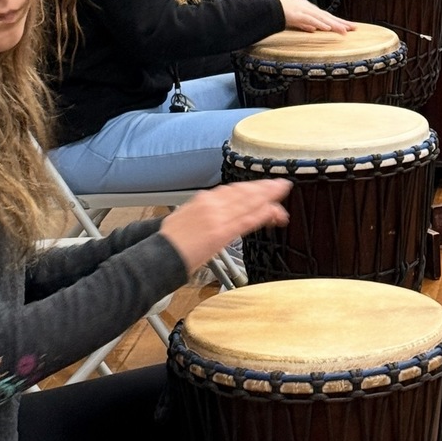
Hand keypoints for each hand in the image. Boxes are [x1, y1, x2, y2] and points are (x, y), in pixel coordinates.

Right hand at [160, 179, 292, 274]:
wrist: (159, 256)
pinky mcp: (221, 233)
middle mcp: (212, 204)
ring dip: (268, 196)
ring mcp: (218, 217)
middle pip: (244, 192)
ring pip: (249, 202)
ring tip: (282, 193)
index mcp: (203, 200)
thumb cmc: (170, 243)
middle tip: (282, 185)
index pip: (233, 189)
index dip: (252, 188)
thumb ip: (204, 212)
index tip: (264, 187)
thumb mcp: (186, 218)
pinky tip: (273, 211)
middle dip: (265, 188)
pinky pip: (247, 220)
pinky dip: (262, 213)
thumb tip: (217, 212)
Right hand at [265, 0, 354, 33]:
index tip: (348, 27)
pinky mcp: (296, 15)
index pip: (326, 16)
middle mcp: (308, 9)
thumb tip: (313, 30)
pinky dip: (318, 23)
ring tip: (345, 30)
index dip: (338, 22)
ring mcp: (303, 11)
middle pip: (327, 17)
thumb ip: (303, 24)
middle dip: (341, 23)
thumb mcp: (294, 18)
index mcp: (308, 9)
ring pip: (321, 19)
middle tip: (354, 28)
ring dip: (333, 25)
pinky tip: (326, 28)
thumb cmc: (279, 7)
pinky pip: (309, 20)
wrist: (267, 2)